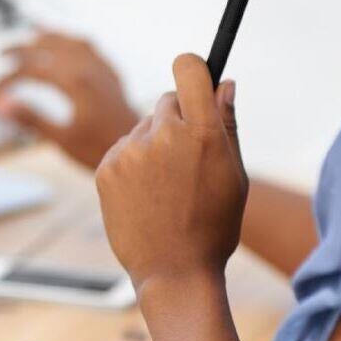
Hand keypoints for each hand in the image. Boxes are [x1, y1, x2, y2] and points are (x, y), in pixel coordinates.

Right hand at [0, 31, 139, 169]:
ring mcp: (103, 70)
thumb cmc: (102, 148)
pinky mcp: (112, 75)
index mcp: (76, 82)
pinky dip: (74, 42)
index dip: (9, 80)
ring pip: (72, 42)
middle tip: (2, 52)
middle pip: (51, 47)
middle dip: (24, 47)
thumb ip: (32, 119)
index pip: (33, 69)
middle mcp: (91, 69)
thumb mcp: (62, 139)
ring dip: (50, 36)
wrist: (139, 148)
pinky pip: (91, 48)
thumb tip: (2, 104)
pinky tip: (69, 45)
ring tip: (34, 32)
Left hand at [95, 53, 247, 293]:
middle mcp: (163, 135)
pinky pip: (124, 147)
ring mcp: (131, 151)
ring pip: (144, 126)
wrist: (174, 273)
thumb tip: (225, 83)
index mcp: (202, 133)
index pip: (188, 68)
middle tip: (186, 156)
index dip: (193, 68)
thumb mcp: (234, 173)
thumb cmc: (213, 224)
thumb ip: (227, 122)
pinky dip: (133, 162)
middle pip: (167, 99)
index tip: (195, 78)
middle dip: (178, 118)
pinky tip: (145, 193)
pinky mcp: (107, 167)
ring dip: (154, 142)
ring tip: (165, 185)